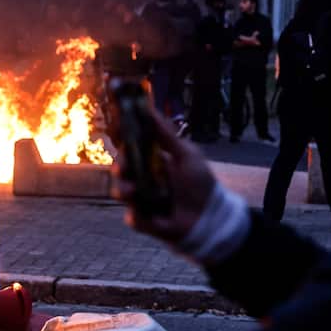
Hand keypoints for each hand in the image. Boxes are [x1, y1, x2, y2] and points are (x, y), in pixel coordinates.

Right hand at [115, 108, 215, 242]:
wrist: (210, 217)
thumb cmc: (200, 184)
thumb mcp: (186, 154)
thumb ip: (166, 135)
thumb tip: (149, 109)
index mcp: (154, 163)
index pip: (132, 151)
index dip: (125, 147)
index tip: (123, 142)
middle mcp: (145, 180)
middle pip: (121, 170)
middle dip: (120, 167)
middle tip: (125, 168)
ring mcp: (143, 201)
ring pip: (120, 192)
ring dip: (124, 190)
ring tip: (133, 193)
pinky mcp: (143, 221)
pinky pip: (132, 218)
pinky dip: (139, 217)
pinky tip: (150, 215)